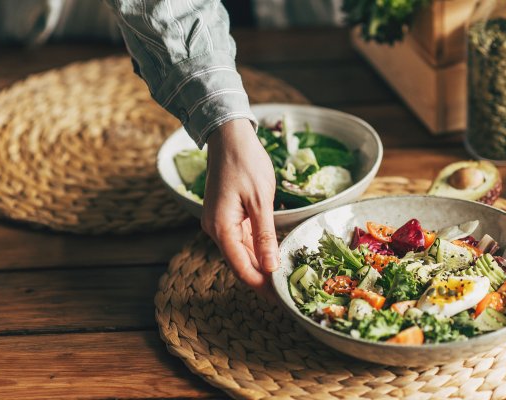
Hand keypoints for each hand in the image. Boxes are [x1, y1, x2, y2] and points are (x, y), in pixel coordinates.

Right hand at [201, 119, 278, 291]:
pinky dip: (258, 250)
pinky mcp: (227, 216)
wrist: (229, 136)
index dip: (262, 286)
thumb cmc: (246, 163)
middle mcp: (216, 229)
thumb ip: (265, 236)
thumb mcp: (261, 201)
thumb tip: (271, 267)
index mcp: (221, 228)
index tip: (283, 298)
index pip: (242, 268)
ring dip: (261, 266)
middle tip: (289, 291)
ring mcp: (220, 223)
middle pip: (241, 264)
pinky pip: (242, 240)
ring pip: (242, 253)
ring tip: (286, 278)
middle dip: (264, 279)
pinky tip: (275, 255)